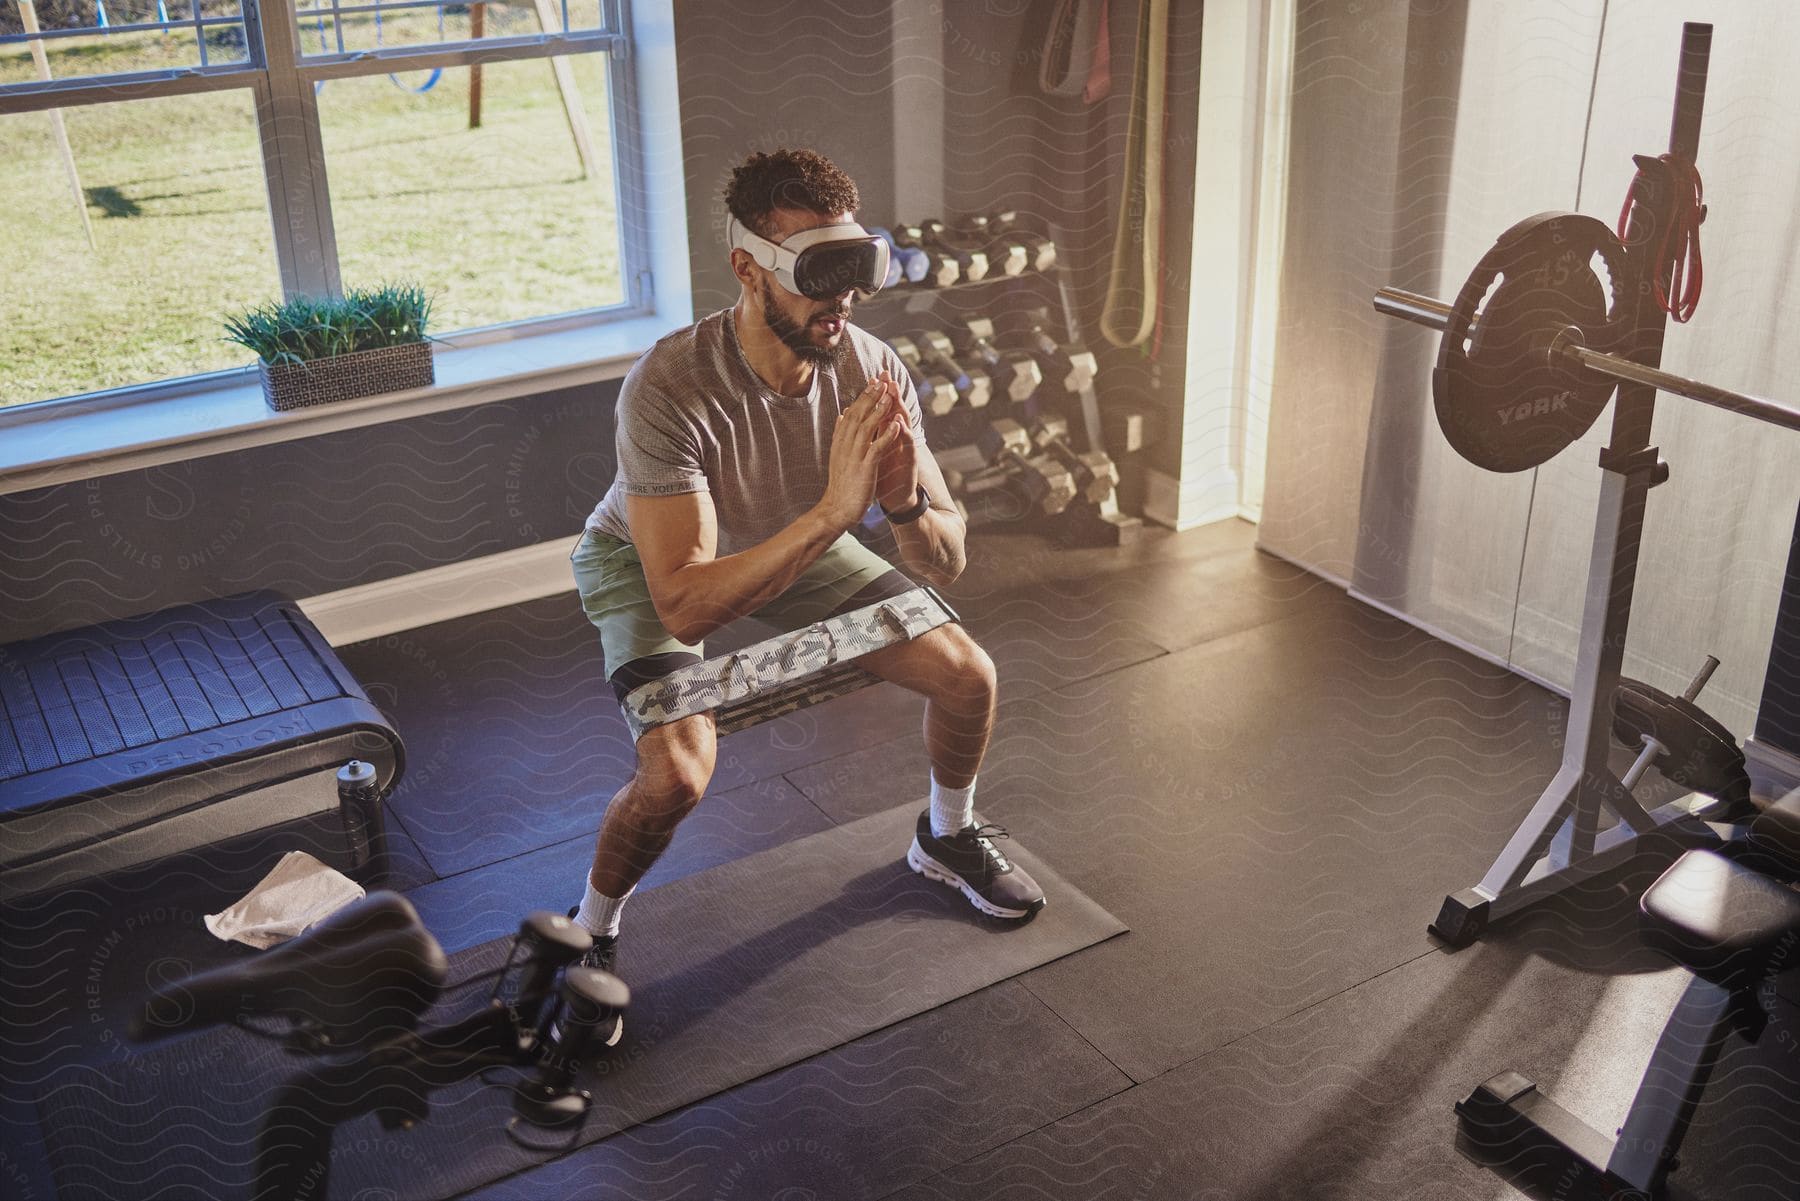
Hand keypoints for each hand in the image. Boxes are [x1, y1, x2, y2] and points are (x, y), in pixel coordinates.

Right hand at [819, 376, 902, 530]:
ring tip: (889, 395)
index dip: (862, 396)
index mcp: (840, 441)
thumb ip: (841, 434)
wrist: (837, 509)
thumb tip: (842, 415)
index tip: (872, 382)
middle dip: (870, 397)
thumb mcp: (838, 454)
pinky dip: (887, 435)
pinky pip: (877, 448)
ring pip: (867, 427)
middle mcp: (845, 445)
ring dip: (879, 410)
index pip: (852, 413)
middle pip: (858, 415)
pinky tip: (896, 425)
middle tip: (881, 380)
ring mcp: (854, 456)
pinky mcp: (865, 468)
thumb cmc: (841, 483)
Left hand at [873, 371, 920, 511]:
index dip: (878, 395)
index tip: (873, 377)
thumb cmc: (883, 474)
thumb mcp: (871, 451)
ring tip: (894, 392)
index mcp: (886, 436)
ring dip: (899, 407)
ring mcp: (905, 449)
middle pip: (895, 411)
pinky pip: (907, 446)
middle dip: (891, 394)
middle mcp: (898, 439)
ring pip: (904, 424)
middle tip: (887, 376)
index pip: (883, 411)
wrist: (895, 499)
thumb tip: (855, 417)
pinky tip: (900, 423)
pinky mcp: (910, 462)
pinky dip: (904, 434)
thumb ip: (867, 434)